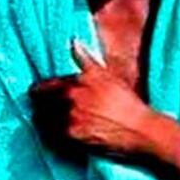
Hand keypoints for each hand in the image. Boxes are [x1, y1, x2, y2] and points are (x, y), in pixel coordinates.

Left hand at [29, 40, 163, 160]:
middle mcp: (73, 96)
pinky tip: (61, 137)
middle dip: (40, 107)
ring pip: (42, 120)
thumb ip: (86, 59)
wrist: (141, 130)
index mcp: (80, 80)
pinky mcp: (72, 136)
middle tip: (44, 111)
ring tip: (52, 125)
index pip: (45, 85)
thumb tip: (73, 41)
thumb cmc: (128, 103)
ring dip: (44, 122)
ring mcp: (71, 116)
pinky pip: (51, 136)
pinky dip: (52, 137)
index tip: (39, 96)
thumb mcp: (109, 76)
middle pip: (40, 103)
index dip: (40, 92)